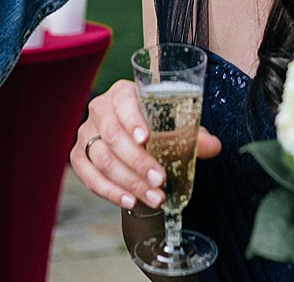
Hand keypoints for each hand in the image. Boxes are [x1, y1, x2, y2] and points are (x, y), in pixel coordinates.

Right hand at [70, 79, 220, 210]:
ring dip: (129, 182)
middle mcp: (100, 110)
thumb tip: (214, 146)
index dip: (133, 120)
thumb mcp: (175, 126)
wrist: (134, 139)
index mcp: (122, 93)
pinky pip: (88, 176)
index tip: (147, 139)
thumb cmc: (156, 127)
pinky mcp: (79, 156)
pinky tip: (129, 201)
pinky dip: (109, 191)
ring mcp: (86, 133)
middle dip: (138, 161)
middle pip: (113, 135)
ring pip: (102, 158)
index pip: (123, 102)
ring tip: (154, 197)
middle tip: (161, 180)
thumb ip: (194, 135)